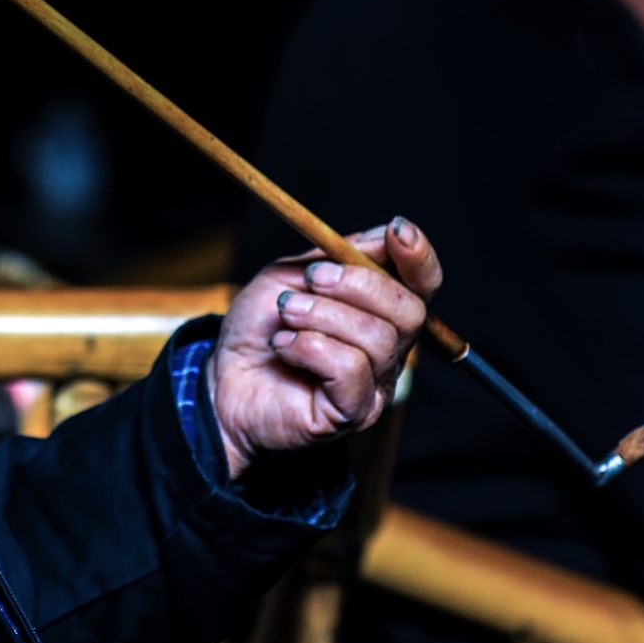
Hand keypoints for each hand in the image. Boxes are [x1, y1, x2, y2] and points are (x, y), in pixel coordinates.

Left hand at [208, 217, 442, 478]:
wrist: (221, 380)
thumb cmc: (259, 329)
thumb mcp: (289, 276)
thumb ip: (334, 256)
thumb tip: (382, 237)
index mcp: (380, 314)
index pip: (422, 286)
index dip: (418, 257)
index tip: (396, 229)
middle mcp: (388, 352)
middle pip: (409, 311)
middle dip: (358, 285)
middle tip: (309, 278)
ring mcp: (374, 385)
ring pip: (377, 339)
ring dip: (321, 315)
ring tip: (285, 313)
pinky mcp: (352, 412)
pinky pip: (350, 369)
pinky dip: (310, 347)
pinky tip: (283, 346)